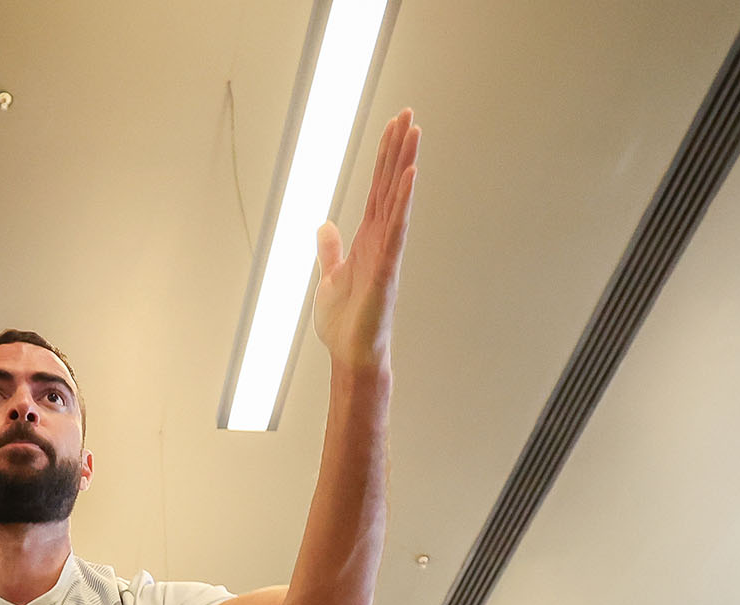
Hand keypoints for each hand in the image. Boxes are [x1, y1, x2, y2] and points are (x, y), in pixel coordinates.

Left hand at [310, 109, 419, 373]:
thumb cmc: (345, 324)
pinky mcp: (386, 269)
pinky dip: (402, 203)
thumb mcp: (330, 279)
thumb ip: (330, 251)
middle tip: (409, 114)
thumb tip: (324, 227)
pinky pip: (396, 230)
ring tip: (414, 133)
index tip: (395, 127)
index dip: (385, 158)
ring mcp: (386, 252)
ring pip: (397, 200)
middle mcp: (381, 240)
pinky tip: (409, 178)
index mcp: (367, 239)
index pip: (378, 189)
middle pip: (390, 185)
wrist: (350, 355)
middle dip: (399, 150)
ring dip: (405, 166)